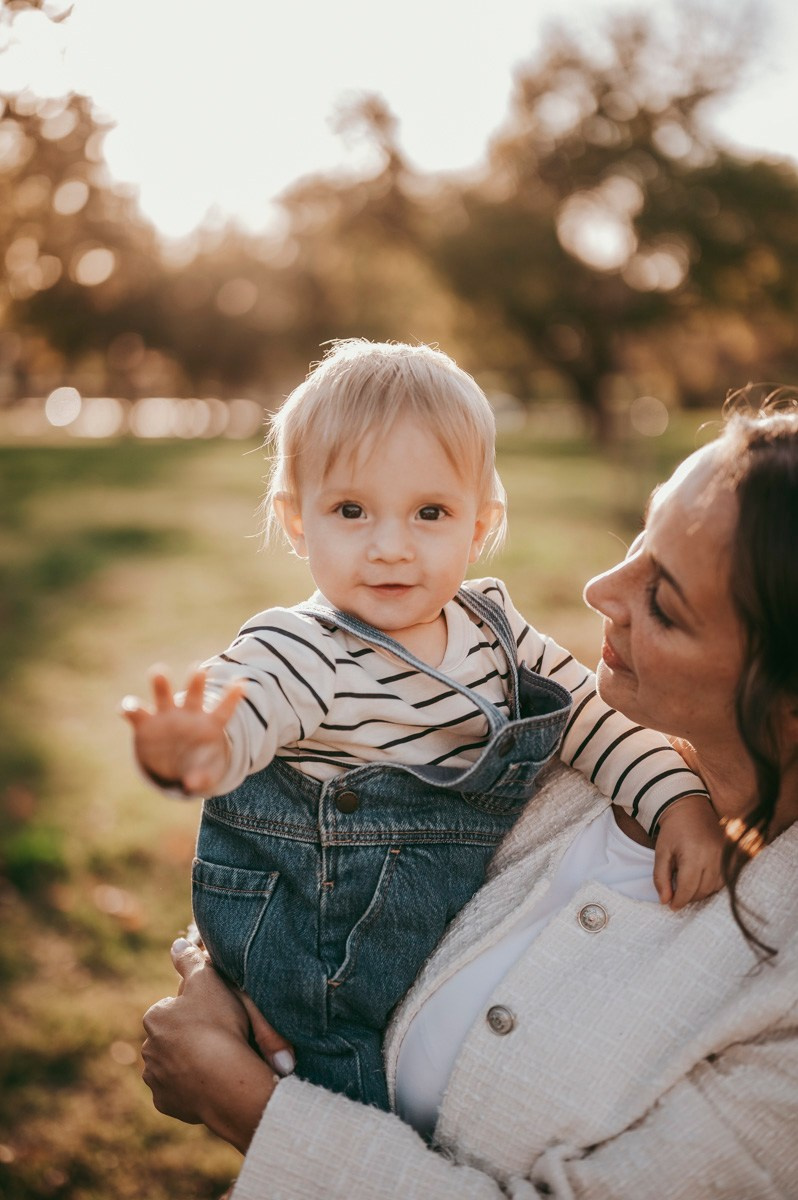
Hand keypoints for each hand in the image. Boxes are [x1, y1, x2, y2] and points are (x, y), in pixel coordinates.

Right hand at [121, 667, 243, 793]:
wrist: (173, 767)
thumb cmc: (195, 766)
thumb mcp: (203, 776)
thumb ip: (201, 779)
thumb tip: (191, 784)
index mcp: (209, 725)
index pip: (224, 711)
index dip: (232, 698)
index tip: (241, 683)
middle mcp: (188, 715)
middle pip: (194, 696)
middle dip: (196, 682)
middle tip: (199, 670)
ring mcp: (166, 716)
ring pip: (163, 696)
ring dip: (161, 683)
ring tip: (158, 672)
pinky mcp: (145, 723)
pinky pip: (136, 712)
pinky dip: (130, 707)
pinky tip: (124, 708)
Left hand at [141, 938, 294, 1152]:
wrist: (225, 1080)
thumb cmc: (218, 1025)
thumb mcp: (208, 980)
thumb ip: (190, 960)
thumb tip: (176, 943)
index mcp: (154, 1018)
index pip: (172, 1007)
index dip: (196, 1008)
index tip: (215, 1014)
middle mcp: (147, 1049)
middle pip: (171, 1038)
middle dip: (188, 1037)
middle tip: (218, 1036)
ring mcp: (155, 1079)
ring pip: (172, 1065)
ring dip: (188, 1062)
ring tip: (217, 1060)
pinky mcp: (166, 1104)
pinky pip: (178, 1092)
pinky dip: (191, 1088)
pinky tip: (210, 1082)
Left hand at [654, 795, 725, 909]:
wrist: (690, 807)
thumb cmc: (673, 830)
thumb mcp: (661, 852)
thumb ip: (661, 877)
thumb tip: (665, 901)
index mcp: (694, 854)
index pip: (688, 888)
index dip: (679, 901)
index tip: (671, 906)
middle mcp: (713, 856)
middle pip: (702, 890)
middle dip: (688, 897)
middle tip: (677, 895)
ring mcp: (724, 856)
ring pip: (714, 888)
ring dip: (700, 893)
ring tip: (687, 886)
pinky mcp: (731, 855)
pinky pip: (724, 880)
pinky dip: (712, 885)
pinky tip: (700, 880)